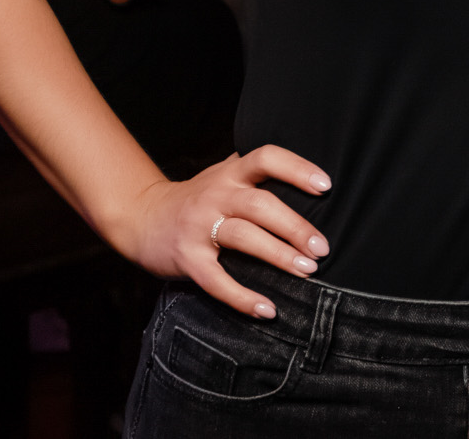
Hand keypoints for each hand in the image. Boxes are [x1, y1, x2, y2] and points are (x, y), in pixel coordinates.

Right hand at [117, 146, 333, 319]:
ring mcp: (199, 227)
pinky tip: (268, 310)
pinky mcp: (187, 259)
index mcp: (230, 173)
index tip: (326, 185)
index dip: (296, 168)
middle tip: (322, 249)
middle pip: (260, 204)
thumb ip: (256, 173)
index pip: (265, 158)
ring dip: (278, 255)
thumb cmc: (198, 199)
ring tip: (307, 271)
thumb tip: (312, 180)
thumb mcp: (223, 175)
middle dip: (295, 227)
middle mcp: (215, 194)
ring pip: (243, 237)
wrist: (142, 218)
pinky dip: (243, 298)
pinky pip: (217, 280)